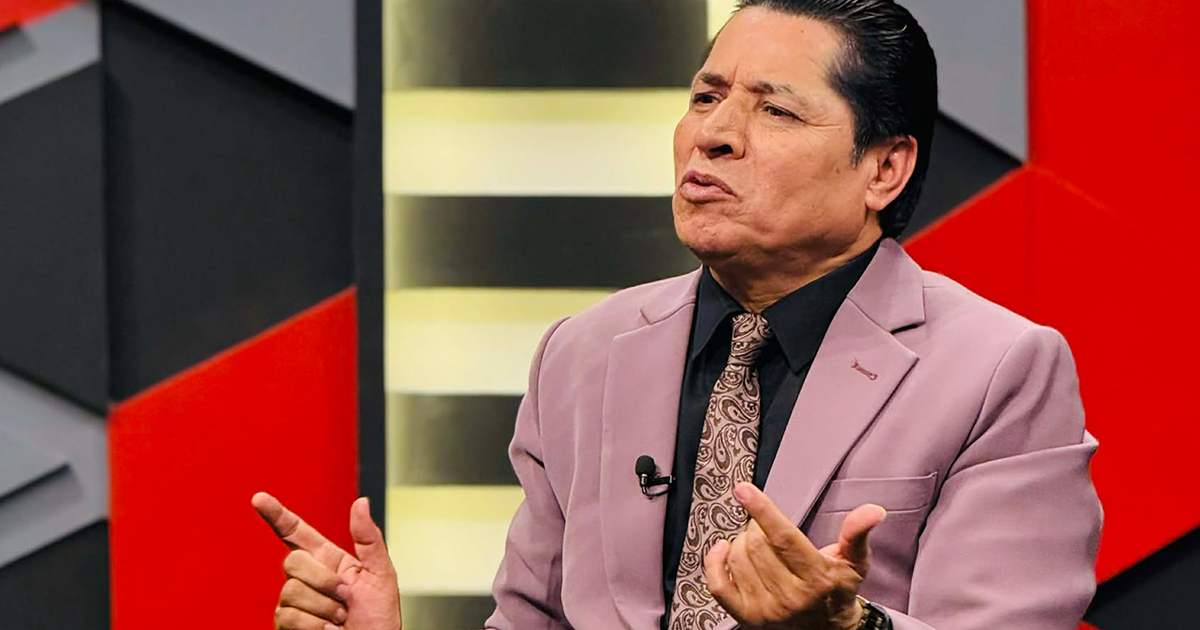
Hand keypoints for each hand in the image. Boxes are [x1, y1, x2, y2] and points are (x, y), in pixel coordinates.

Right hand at [252, 493, 401, 629]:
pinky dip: (314, 625)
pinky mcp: (286, 624)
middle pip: (293, 561)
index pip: (296, 532)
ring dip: (324, 607)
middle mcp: (307, 578)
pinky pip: (289, 615)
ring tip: (341, 619)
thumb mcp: (381, 574)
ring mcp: (293, 601)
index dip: (276, 515)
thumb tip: (361, 502)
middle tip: (347, 598)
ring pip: (292, 591)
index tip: (258, 498)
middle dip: (323, 580)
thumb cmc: (379, 617)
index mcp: (328, 559)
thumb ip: (368, 539)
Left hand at [703, 483, 885, 629]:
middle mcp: (791, 597)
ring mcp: (767, 609)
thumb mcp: (854, 561)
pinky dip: (715, 562)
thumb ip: (857, 533)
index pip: (783, 538)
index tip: (744, 490)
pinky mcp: (748, 617)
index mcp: (817, 578)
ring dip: (741, 541)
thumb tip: (873, 511)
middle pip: (757, 544)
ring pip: (738, 558)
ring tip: (757, 542)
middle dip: (757, 526)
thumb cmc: (838, 590)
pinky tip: (724, 549)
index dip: (762, 510)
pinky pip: (718, 584)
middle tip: (766, 526)